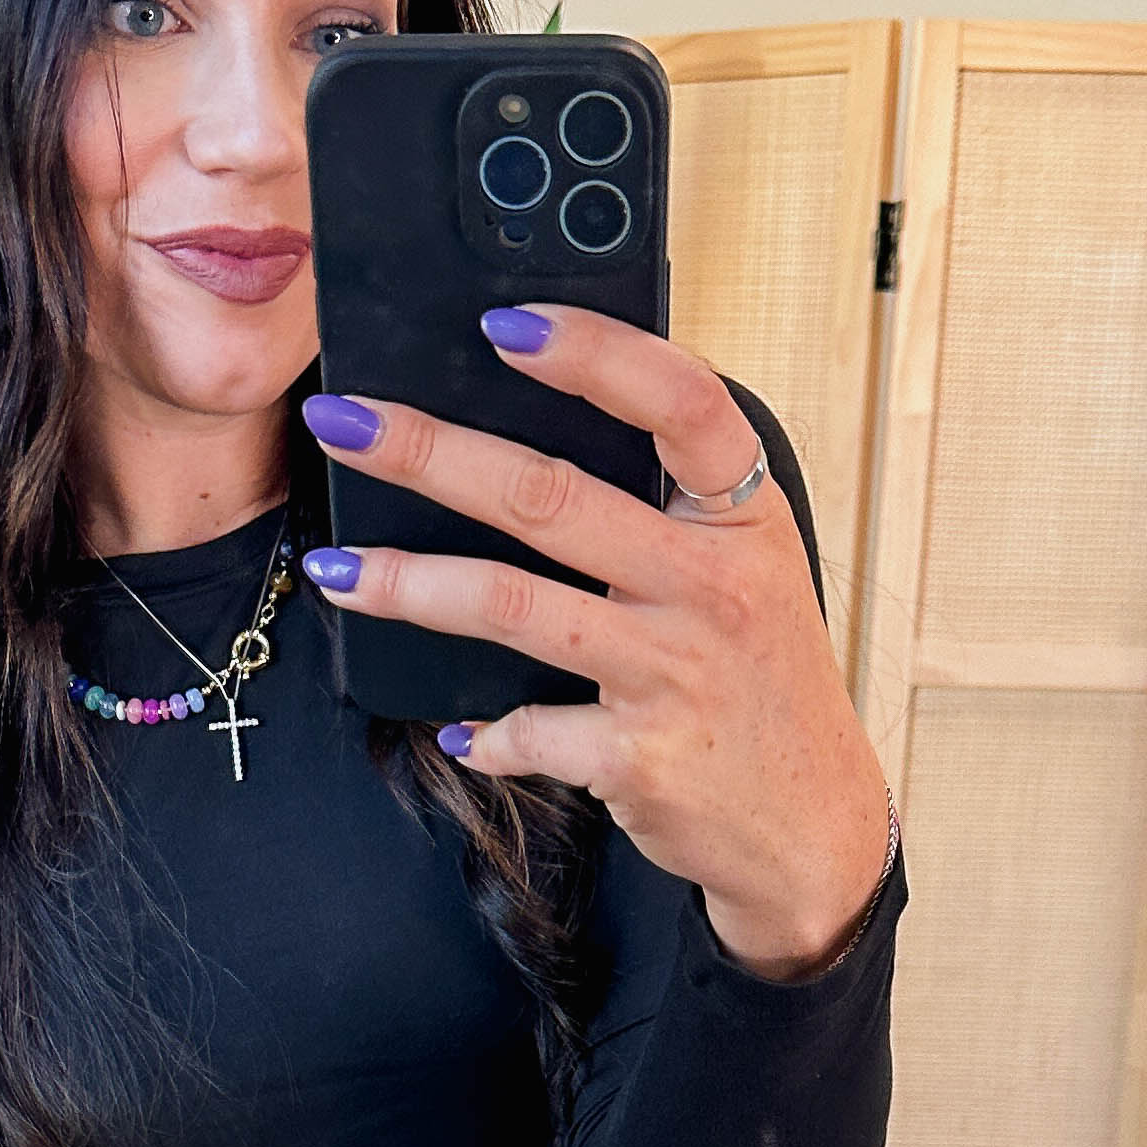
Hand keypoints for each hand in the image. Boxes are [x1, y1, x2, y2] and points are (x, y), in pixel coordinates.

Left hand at [299, 313, 893, 978]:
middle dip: (429, 453)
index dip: (593, 354)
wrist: (812, 823)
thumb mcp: (748, 572)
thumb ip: (668, 508)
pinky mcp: (640, 758)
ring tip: (333, 569)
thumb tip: (526, 434)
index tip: (503, 323)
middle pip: (551, 496)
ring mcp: (675, 673)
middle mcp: (713, 586)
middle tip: (342, 422)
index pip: (680, 403)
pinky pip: (531, 729)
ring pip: (514, 605)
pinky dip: (485, 731)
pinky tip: (455, 729)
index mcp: (743, 519)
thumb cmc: (760, 679)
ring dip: (408, 585)